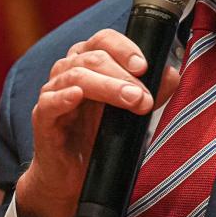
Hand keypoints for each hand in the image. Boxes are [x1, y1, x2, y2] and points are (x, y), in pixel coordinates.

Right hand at [15, 30, 180, 216]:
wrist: (72, 176)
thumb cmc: (98, 137)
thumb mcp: (130, 112)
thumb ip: (152, 91)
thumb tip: (172, 75)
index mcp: (88, 61)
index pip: (103, 40)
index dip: (124, 48)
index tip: (145, 66)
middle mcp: (67, 70)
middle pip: (94, 58)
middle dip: (124, 76)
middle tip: (145, 97)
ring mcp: (52, 92)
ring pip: (77, 76)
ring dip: (108, 87)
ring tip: (132, 101)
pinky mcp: (42, 118)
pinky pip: (49, 101)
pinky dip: (64, 96)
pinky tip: (77, 96)